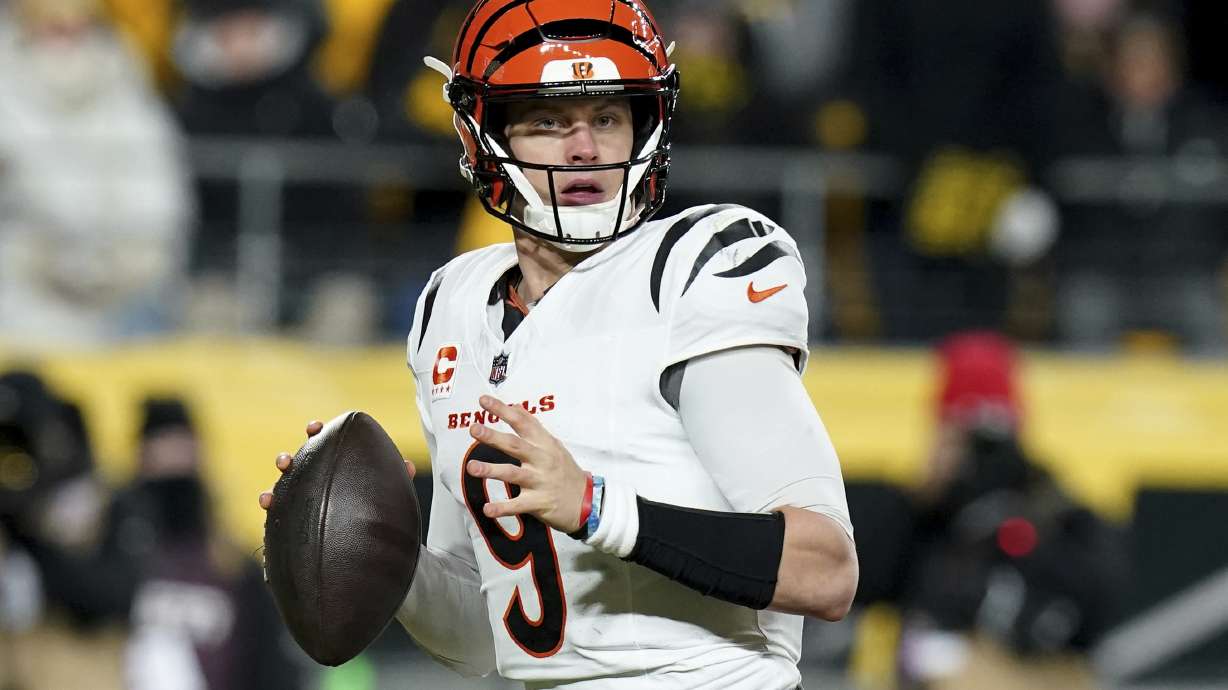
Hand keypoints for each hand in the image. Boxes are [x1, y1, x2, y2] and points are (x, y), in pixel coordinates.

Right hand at [258, 420, 415, 510]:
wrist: (368, 548)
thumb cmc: (375, 512)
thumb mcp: (388, 495)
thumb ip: (396, 479)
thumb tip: (407, 467)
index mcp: (334, 467)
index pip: (321, 445)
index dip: (315, 433)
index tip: (314, 428)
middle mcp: (314, 482)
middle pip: (295, 468)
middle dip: (286, 460)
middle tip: (285, 462)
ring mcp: (302, 502)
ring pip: (282, 492)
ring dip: (272, 494)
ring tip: (269, 497)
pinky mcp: (295, 523)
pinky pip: (279, 519)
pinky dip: (272, 513)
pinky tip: (269, 513)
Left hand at [465, 395, 588, 532]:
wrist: (586, 501)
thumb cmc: (566, 471)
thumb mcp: (553, 445)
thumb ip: (532, 427)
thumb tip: (515, 407)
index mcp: (544, 444)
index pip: (522, 422)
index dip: (502, 410)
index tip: (483, 400)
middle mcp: (541, 460)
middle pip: (515, 445)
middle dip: (494, 437)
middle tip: (474, 428)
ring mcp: (540, 481)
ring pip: (513, 474)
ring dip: (491, 470)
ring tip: (472, 467)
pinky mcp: (539, 502)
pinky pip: (517, 505)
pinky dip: (502, 508)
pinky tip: (487, 509)